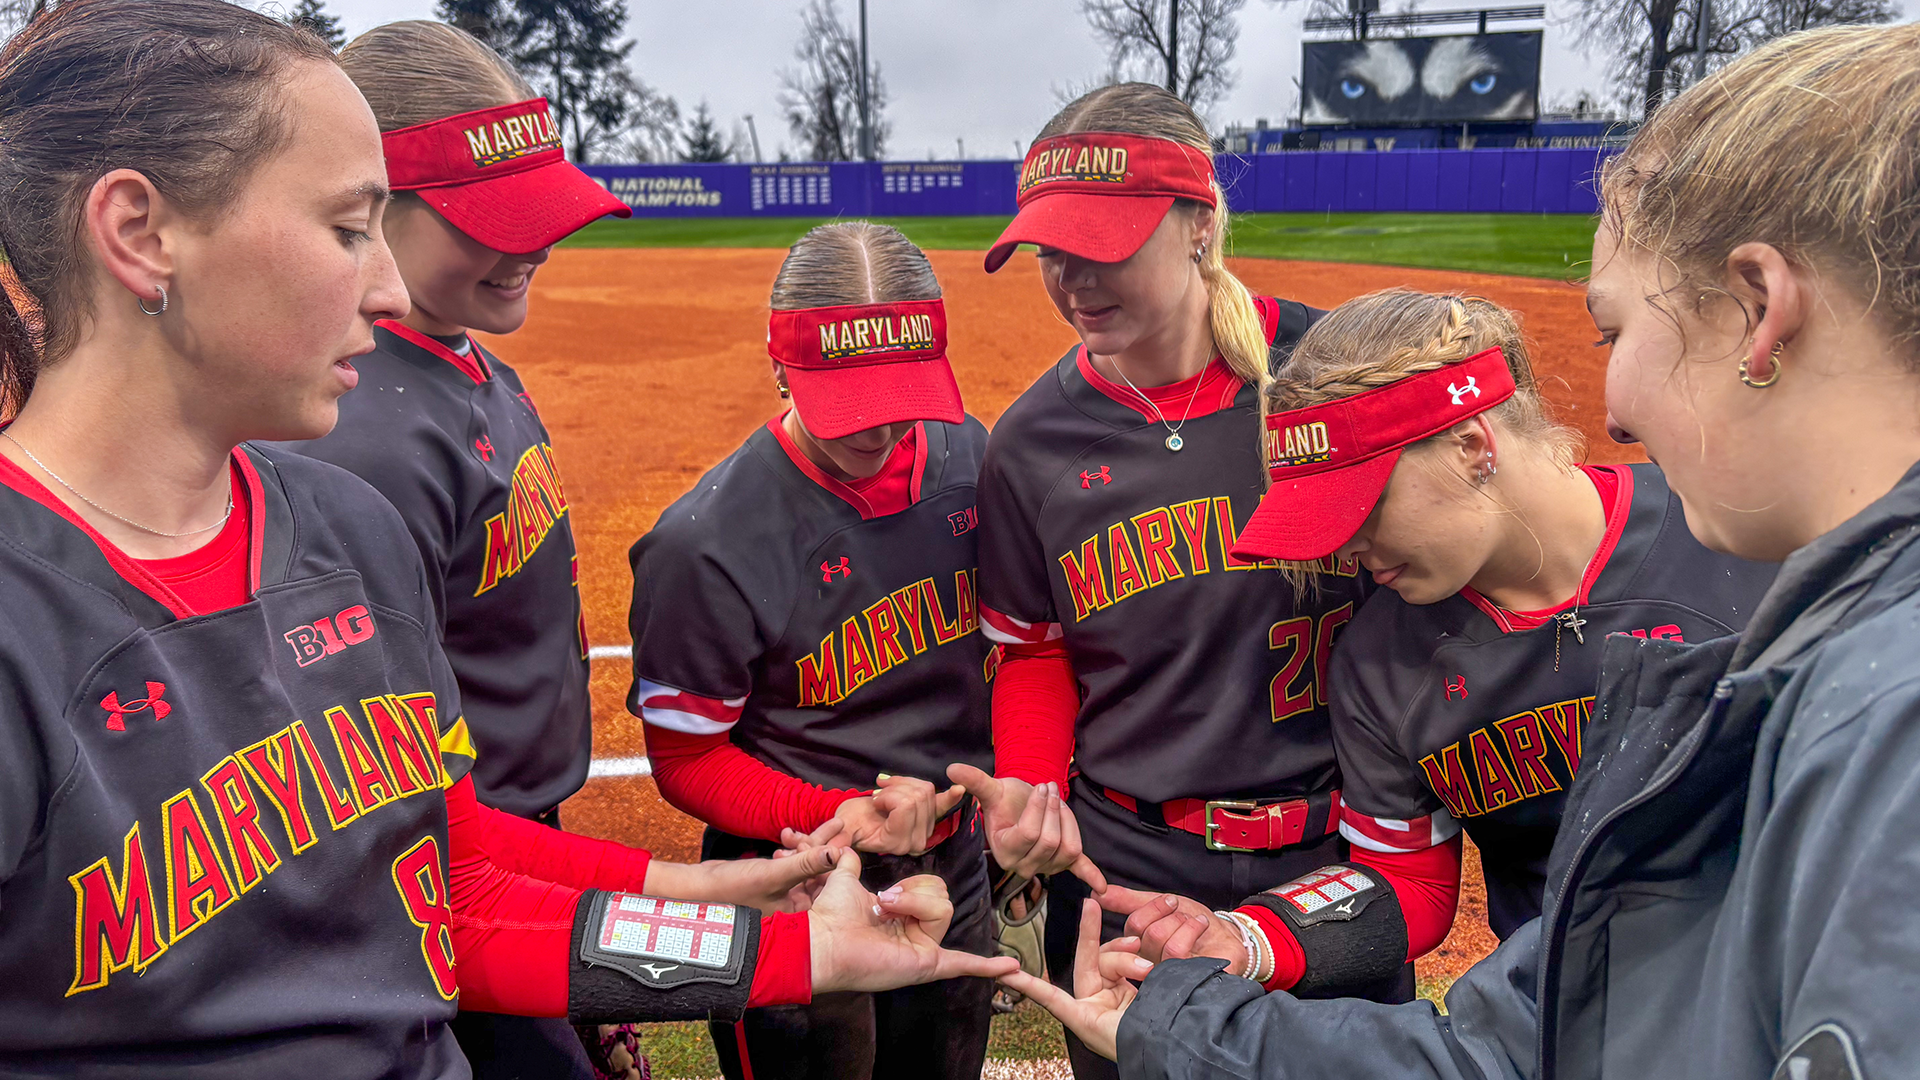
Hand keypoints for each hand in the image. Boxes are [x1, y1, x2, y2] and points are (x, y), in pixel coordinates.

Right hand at [641, 844, 838, 913]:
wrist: (698, 888)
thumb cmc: (733, 889)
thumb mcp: (774, 874)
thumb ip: (806, 863)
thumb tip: (836, 853)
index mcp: (800, 916)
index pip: (830, 888)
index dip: (837, 862)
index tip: (845, 838)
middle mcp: (796, 909)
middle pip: (820, 874)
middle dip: (824, 849)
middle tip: (837, 823)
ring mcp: (784, 897)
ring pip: (806, 866)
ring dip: (807, 845)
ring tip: (812, 825)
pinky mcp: (774, 884)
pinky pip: (792, 864)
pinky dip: (792, 850)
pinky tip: (786, 836)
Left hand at [809, 849, 1019, 991]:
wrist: (823, 939)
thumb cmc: (831, 914)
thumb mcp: (845, 878)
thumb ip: (849, 861)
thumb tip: (846, 848)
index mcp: (902, 918)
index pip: (931, 890)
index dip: (911, 885)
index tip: (883, 895)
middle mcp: (916, 936)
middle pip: (942, 897)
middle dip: (914, 891)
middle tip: (884, 903)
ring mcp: (924, 951)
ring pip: (944, 908)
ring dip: (914, 902)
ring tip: (889, 912)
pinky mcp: (925, 964)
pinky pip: (962, 963)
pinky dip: (987, 967)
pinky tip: (1010, 969)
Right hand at [832, 774, 965, 855]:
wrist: (857, 820)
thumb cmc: (849, 823)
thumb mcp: (841, 829)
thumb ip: (837, 841)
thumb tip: (830, 852)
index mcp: (896, 844)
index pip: (905, 807)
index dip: (888, 797)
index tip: (874, 800)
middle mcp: (914, 841)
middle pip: (917, 797)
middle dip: (896, 788)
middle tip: (879, 794)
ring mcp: (924, 829)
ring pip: (926, 791)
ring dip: (905, 783)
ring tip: (888, 790)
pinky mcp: (930, 817)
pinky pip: (943, 805)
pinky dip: (951, 796)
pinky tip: (959, 789)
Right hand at [947, 764, 1105, 891]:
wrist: (1016, 807)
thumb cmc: (1004, 800)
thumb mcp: (991, 790)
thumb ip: (974, 781)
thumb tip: (952, 769)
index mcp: (1005, 851)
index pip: (1030, 833)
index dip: (1039, 807)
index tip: (1041, 786)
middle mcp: (1024, 866)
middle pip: (1051, 841)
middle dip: (1054, 810)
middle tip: (1051, 789)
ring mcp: (1045, 866)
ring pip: (1069, 849)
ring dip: (1069, 821)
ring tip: (1060, 803)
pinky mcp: (1061, 863)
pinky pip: (1077, 870)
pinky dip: (1091, 877)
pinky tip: (1102, 888)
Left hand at [997, 898, 1152, 1060]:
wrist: (1172, 1050)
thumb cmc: (1140, 1045)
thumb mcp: (1113, 1025)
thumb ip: (1108, 998)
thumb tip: (1126, 973)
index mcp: (1083, 1020)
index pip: (1050, 997)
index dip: (1028, 985)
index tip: (1005, 974)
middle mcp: (1095, 1007)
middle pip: (1088, 962)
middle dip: (1090, 935)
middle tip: (1091, 905)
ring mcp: (1114, 997)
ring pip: (1111, 960)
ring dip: (1128, 958)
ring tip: (1148, 968)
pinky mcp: (1132, 991)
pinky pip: (1126, 964)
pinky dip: (1133, 958)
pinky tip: (1147, 961)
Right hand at [1099, 885, 1244, 971]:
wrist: (1228, 938)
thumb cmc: (1193, 924)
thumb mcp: (1162, 906)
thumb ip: (1130, 900)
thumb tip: (1098, 891)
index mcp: (1138, 948)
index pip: (1130, 927)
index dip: (1150, 909)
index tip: (1169, 900)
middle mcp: (1147, 965)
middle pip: (1142, 932)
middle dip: (1167, 912)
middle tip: (1183, 910)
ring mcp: (1164, 975)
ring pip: (1158, 939)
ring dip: (1181, 920)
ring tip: (1196, 921)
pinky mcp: (1182, 979)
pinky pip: (1176, 951)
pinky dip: (1191, 929)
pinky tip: (1202, 925)